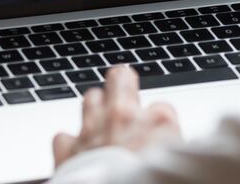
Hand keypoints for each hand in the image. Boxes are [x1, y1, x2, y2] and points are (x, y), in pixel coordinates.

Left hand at [53, 67, 179, 166]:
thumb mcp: (176, 160)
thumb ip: (171, 148)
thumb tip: (172, 152)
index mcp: (159, 123)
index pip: (163, 109)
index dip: (160, 124)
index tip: (159, 137)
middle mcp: (124, 118)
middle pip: (121, 78)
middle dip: (122, 83)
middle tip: (124, 91)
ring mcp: (93, 130)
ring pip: (91, 98)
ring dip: (95, 108)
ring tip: (100, 121)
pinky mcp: (68, 149)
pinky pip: (63, 136)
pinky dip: (69, 143)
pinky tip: (75, 152)